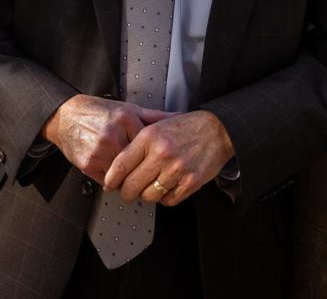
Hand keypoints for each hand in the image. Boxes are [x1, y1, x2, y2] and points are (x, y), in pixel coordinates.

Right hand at [41, 95, 165, 182]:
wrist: (65, 116)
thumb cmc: (97, 112)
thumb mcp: (127, 108)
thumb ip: (154, 116)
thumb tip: (179, 116)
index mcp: (126, 120)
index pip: (150, 147)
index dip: (154, 155)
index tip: (157, 160)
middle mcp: (113, 136)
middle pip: (138, 164)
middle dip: (143, 170)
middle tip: (146, 172)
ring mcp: (100, 151)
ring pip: (124, 176)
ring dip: (127, 178)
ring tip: (129, 172)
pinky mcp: (88, 164)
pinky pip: (107, 181)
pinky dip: (112, 180)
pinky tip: (112, 172)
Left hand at [102, 110, 234, 205]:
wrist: (216, 130)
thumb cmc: (185, 127)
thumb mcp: (156, 126)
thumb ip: (137, 144)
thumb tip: (117, 165)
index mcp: (149, 137)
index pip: (120, 165)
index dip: (111, 179)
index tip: (109, 184)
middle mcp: (161, 153)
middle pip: (132, 186)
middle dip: (126, 193)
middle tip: (127, 192)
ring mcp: (176, 169)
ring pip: (149, 196)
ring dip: (146, 196)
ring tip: (149, 188)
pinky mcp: (191, 182)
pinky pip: (169, 200)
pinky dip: (165, 198)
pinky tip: (166, 188)